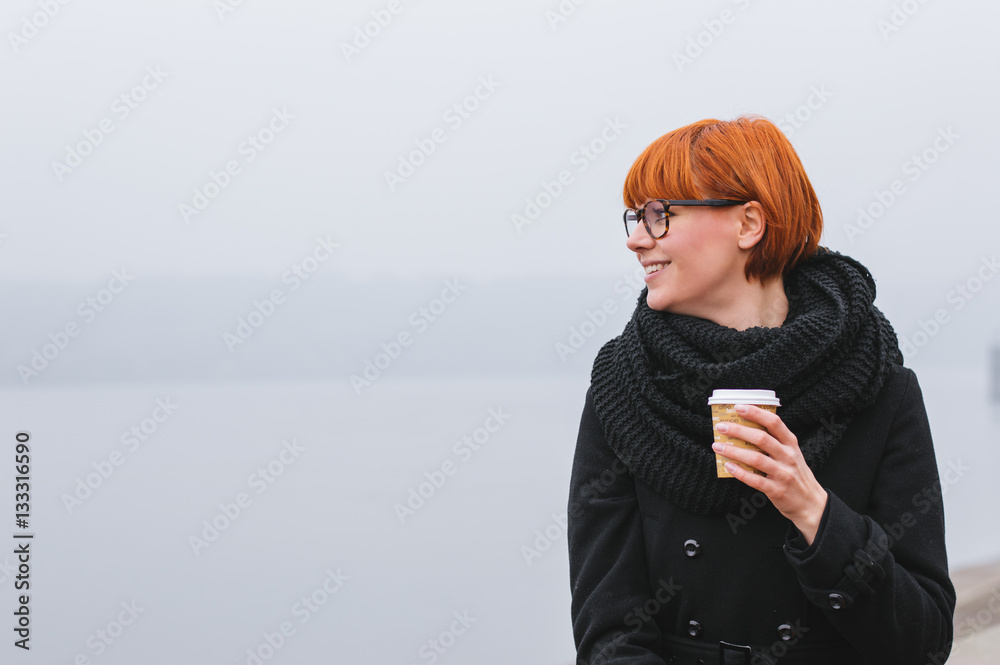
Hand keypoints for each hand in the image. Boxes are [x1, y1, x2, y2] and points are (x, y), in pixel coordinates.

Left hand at [712, 404, 827, 544]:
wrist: (811, 504)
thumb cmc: (795, 474)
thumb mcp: (791, 454)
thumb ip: (774, 442)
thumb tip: (743, 429)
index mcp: (791, 444)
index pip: (774, 423)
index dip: (756, 413)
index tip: (739, 407)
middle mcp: (788, 456)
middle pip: (762, 438)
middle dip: (739, 430)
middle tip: (721, 427)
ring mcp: (784, 474)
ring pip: (756, 459)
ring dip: (734, 451)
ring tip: (718, 446)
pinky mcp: (777, 490)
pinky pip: (755, 480)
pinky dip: (740, 472)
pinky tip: (728, 465)